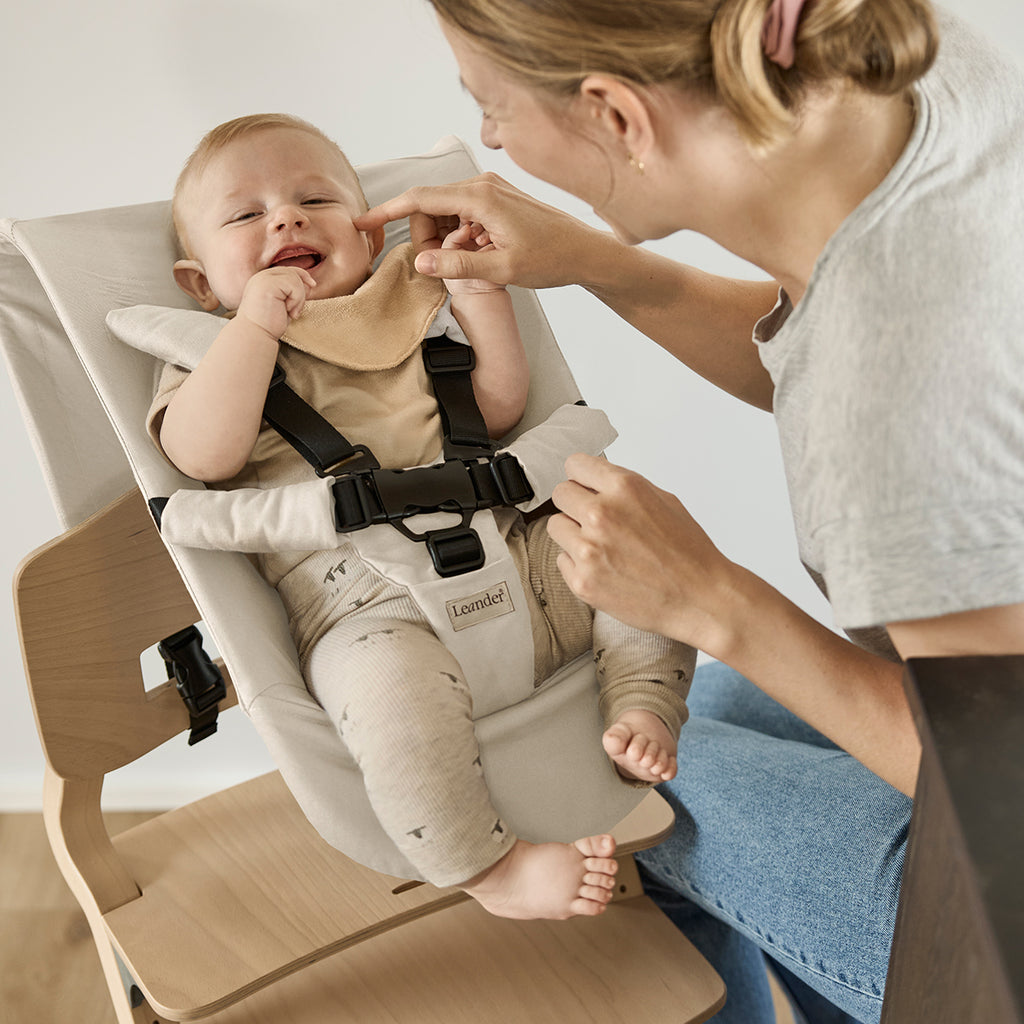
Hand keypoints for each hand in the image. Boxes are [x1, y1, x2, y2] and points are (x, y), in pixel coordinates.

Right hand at [235, 266, 315, 342]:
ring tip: (290, 312)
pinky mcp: (268, 284)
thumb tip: (310, 284)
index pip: (287, 270)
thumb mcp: (284, 304)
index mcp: (263, 280)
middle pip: (293, 272)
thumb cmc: (269, 325)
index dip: (303, 276)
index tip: (312, 286)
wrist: (256, 335)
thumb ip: (292, 292)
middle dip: (301, 290)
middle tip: (295, 310)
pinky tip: (287, 311)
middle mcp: (262, 276)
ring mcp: (264, 278)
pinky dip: (296, 300)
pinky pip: (294, 285)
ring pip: (295, 278)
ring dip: (299, 298)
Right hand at [353, 173, 607, 289]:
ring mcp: (491, 190)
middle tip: (441, 267)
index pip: (419, 198)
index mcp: (480, 196)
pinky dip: (461, 237)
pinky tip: (481, 255)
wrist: (586, 253)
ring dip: (445, 239)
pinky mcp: (498, 200)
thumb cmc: (551, 259)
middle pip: (431, 206)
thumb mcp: (502, 269)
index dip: (386, 211)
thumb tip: (419, 262)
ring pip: (446, 213)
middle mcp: (483, 185)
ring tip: (471, 262)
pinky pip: (464, 216)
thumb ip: (457, 265)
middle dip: (425, 235)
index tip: (361, 223)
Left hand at [547, 453, 730, 647]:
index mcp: (624, 488)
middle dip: (576, 504)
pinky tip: (605, 568)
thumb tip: (596, 481)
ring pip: (556, 526)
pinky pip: (561, 560)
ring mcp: (588, 549)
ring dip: (573, 533)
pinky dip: (578, 564)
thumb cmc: (689, 554)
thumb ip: (624, 488)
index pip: (575, 465)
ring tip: (601, 546)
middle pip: (560, 493)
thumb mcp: (664, 501)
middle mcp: (602, 514)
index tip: (584, 486)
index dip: (582, 477)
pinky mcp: (582, 581)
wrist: (701, 599)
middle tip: (593, 519)